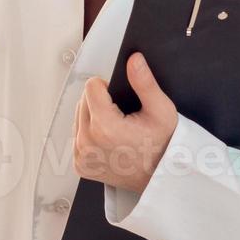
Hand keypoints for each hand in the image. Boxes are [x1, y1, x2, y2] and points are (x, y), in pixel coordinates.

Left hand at [73, 51, 177, 193]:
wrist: (160, 178)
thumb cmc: (163, 147)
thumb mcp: (161, 111)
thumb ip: (144, 82)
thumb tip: (134, 60)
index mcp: (105, 127)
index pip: (91, 86)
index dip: (107, 87)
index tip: (120, 100)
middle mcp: (88, 143)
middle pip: (82, 100)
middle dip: (99, 102)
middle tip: (122, 116)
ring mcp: (81, 156)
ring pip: (78, 117)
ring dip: (93, 117)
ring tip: (115, 128)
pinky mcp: (80, 165)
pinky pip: (77, 136)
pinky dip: (90, 134)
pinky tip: (108, 140)